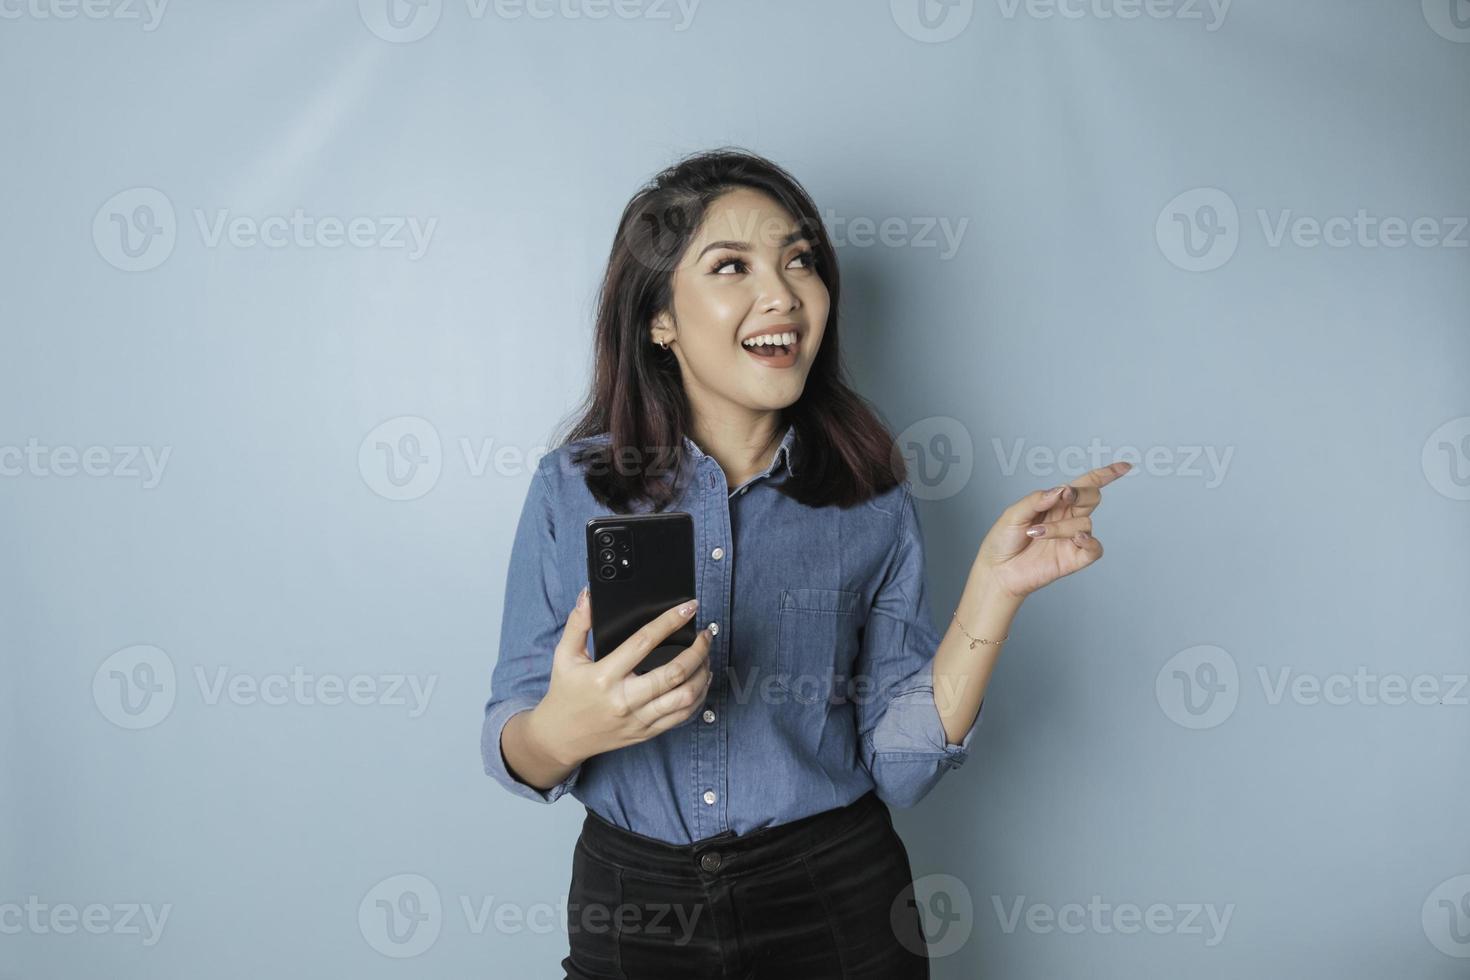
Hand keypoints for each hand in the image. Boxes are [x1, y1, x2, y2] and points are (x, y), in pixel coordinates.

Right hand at [529, 589, 712, 767]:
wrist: (560, 738)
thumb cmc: (565, 693)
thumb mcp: (565, 656)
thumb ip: (578, 624)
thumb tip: (588, 595)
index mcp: (605, 676)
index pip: (644, 642)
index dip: (670, 621)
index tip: (688, 608)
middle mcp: (625, 699)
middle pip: (675, 673)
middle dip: (698, 650)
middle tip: (706, 633)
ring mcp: (638, 719)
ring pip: (685, 697)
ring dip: (703, 673)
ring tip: (706, 656)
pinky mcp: (646, 732)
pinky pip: (682, 716)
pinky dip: (698, 696)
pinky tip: (701, 680)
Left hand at [976, 462, 1131, 599]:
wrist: (997, 571)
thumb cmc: (1003, 541)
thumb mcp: (1013, 513)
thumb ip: (1037, 499)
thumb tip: (1062, 489)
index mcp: (1055, 504)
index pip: (1084, 485)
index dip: (1105, 475)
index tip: (1124, 467)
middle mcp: (1067, 518)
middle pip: (1092, 497)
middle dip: (1081, 493)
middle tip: (1065, 497)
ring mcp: (1072, 539)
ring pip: (1085, 523)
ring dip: (1061, 526)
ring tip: (1036, 533)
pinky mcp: (1074, 558)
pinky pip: (1095, 548)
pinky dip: (1089, 542)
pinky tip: (1075, 539)